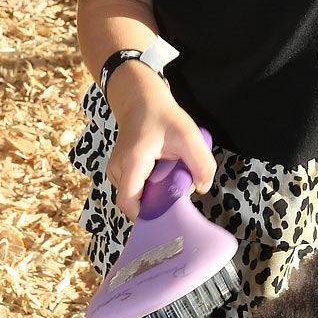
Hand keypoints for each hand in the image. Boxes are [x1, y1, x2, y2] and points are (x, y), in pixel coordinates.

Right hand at [104, 62, 216, 219]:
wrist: (141, 100)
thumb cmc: (162, 116)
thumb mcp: (189, 135)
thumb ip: (202, 164)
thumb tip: (202, 188)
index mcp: (132, 161)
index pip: (128, 203)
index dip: (146, 216)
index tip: (167, 215)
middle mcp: (117, 169)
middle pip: (135, 203)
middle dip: (157, 203)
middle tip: (176, 186)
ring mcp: (115, 171)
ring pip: (136, 197)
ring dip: (155, 193)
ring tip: (169, 173)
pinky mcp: (119, 172)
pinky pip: (135, 189)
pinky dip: (150, 186)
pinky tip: (161, 172)